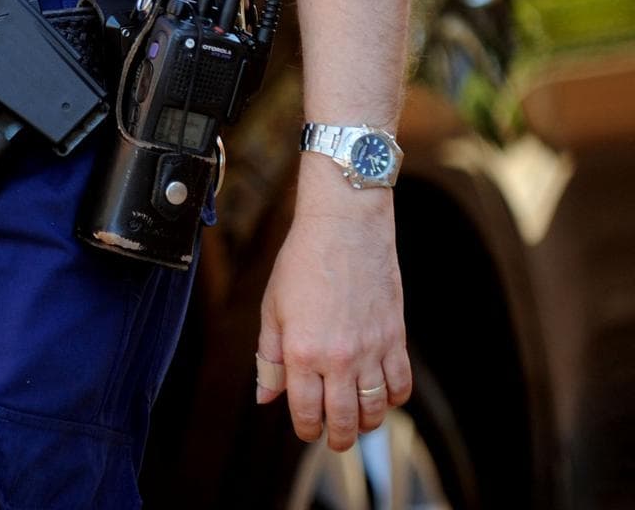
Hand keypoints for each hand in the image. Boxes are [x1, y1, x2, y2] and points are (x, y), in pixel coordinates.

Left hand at [255, 158, 411, 451]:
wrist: (345, 227)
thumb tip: (265, 398)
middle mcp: (338, 357)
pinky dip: (393, 398)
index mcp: (301, 352)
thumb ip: (269, 358)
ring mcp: (371, 348)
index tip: (307, 429)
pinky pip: (401, 384)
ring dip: (366, 423)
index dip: (306, 428)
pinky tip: (382, 396)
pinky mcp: (395, 337)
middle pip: (343, 419)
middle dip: (336, 438)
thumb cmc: (301, 264)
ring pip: (375, 408)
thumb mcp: (272, 310)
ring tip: (356, 422)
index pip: (305, 411)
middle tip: (334, 439)